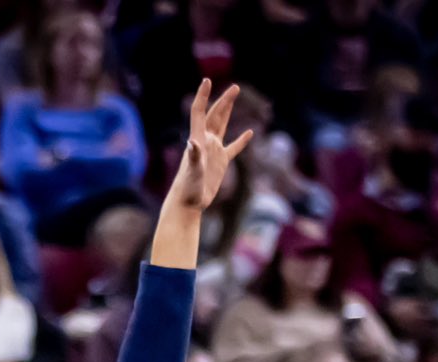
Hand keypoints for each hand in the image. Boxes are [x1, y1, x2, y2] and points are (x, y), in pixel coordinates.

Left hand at [167, 81, 253, 213]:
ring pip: (222, 126)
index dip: (203, 96)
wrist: (187, 204)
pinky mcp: (220, 162)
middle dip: (223, 101)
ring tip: (234, 96)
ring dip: (228, 111)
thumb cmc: (188, 189)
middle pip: (214, 115)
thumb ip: (194, 156)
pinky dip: (241, 141)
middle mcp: (206, 142)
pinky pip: (233, 148)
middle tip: (235, 88)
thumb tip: (193, 143)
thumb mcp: (192, 171)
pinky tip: (249, 133)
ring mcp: (214, 151)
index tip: (207, 80)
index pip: (199, 112)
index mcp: (198, 139)